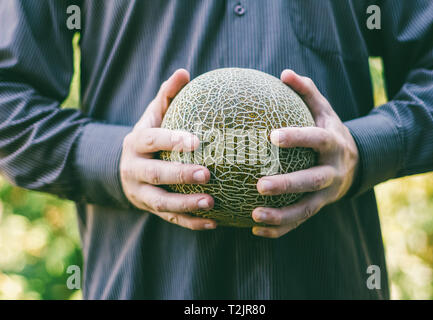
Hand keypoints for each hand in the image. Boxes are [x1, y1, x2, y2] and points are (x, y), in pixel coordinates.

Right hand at [120, 69, 216, 229]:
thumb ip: (167, 96)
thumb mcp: (153, 116)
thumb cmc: (148, 137)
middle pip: (155, 174)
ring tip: (212, 203)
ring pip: (161, 202)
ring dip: (186, 204)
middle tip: (207, 174)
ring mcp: (140, 193)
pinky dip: (191, 222)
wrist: (124, 169)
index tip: (196, 141)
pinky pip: (170, 219)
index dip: (171, 140)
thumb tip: (184, 72)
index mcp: (136, 143)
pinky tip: (213, 222)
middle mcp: (134, 169)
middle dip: (180, 175)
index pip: (151, 140)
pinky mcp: (150, 210)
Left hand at [251, 69, 358, 237]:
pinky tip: (255, 229)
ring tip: (254, 215)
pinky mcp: (320, 207)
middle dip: (288, 185)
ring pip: (307, 208)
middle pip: (312, 180)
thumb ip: (307, 92)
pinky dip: (280, 228)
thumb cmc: (329, 132)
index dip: (298, 138)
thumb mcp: (324, 110)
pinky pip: (300, 221)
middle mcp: (332, 171)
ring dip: (281, 215)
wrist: (355, 162)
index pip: (317, 140)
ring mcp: (327, 193)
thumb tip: (284, 73)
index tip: (273, 137)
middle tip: (259, 185)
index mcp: (333, 144)